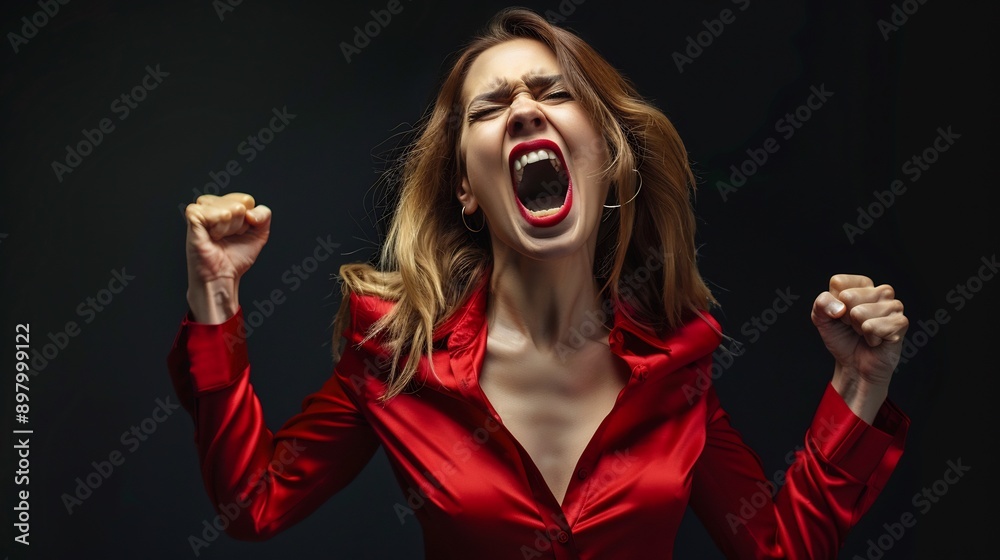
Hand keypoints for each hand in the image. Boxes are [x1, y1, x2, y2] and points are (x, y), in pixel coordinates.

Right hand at [184, 193, 270, 322]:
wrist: (222, 275)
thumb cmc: (235, 257)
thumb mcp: (260, 233)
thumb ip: (264, 215)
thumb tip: (250, 212)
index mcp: (226, 205)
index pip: (247, 199)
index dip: (249, 220)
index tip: (239, 233)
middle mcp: (213, 204)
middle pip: (241, 203)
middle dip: (241, 225)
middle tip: (229, 237)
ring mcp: (202, 209)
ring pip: (230, 209)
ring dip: (230, 228)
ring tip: (220, 238)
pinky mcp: (194, 216)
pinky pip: (218, 214)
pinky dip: (220, 229)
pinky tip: (212, 236)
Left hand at [811, 274, 908, 420]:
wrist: (854, 366)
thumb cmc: (842, 339)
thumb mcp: (822, 319)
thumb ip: (822, 304)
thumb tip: (839, 308)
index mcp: (862, 285)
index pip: (838, 282)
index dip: (833, 303)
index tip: (841, 315)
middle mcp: (881, 291)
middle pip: (847, 296)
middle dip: (845, 317)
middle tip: (854, 326)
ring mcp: (894, 306)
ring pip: (859, 312)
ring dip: (857, 329)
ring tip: (865, 333)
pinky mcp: (901, 323)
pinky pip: (872, 327)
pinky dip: (869, 338)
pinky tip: (875, 340)